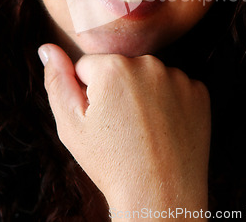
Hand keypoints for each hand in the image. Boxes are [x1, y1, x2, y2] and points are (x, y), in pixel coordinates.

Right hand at [39, 44, 210, 219]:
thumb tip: (47, 48)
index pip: (90, 65)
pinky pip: (175, 87)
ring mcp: (178, 77)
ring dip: (144, 94)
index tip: (101, 118)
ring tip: (143, 130)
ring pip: (148, 77)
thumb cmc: (111, 163)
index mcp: (114, 67)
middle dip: (118, 90)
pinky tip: (165, 128)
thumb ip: (57, 80)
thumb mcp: (71, 125)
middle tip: (122, 126)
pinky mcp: (199, 91)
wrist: (161, 198)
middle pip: (121, 67)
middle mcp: (149, 63)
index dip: (89, 93)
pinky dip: (170, 103)